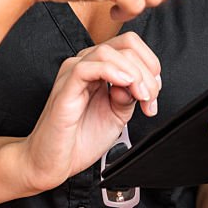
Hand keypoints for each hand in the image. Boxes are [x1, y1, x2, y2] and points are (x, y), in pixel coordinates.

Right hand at [17, 32, 161, 192]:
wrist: (52, 162)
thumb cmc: (80, 139)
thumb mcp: (117, 114)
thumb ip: (129, 94)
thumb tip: (138, 82)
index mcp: (99, 67)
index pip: (130, 45)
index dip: (150, 64)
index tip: (155, 93)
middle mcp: (85, 64)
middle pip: (125, 46)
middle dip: (147, 73)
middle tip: (150, 100)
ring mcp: (73, 73)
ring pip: (108, 52)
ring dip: (134, 73)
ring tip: (141, 97)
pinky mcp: (65, 88)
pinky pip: (88, 67)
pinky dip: (113, 72)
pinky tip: (125, 86)